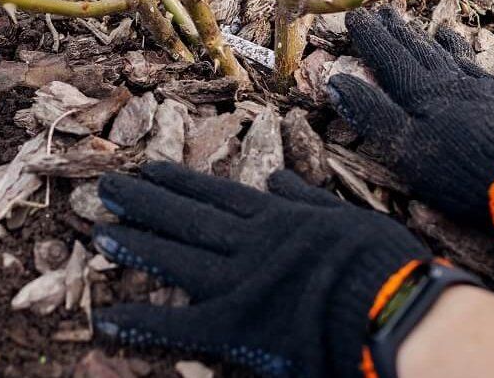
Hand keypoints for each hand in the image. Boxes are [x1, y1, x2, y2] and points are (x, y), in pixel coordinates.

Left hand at [92, 162, 431, 376]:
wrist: (391, 306)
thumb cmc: (383, 264)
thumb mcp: (348, 217)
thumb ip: (308, 200)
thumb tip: (279, 179)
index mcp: (278, 218)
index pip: (217, 195)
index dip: (180, 182)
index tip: (150, 169)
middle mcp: (249, 242)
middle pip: (187, 217)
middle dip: (145, 201)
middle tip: (107, 187)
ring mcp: (237, 280)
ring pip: (175, 256)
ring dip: (136, 242)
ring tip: (101, 230)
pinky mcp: (233, 324)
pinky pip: (177, 324)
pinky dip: (141, 321)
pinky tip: (106, 318)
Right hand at [326, 8, 493, 246]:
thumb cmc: (456, 169)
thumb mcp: (403, 146)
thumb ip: (371, 112)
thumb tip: (337, 81)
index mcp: (422, 92)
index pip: (389, 57)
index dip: (370, 37)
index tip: (355, 15)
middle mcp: (451, 83)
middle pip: (419, 50)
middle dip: (397, 31)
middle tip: (383, 11)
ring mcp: (480, 90)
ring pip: (450, 56)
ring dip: (432, 40)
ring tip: (425, 26)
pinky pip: (480, 69)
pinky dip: (466, 57)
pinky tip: (466, 55)